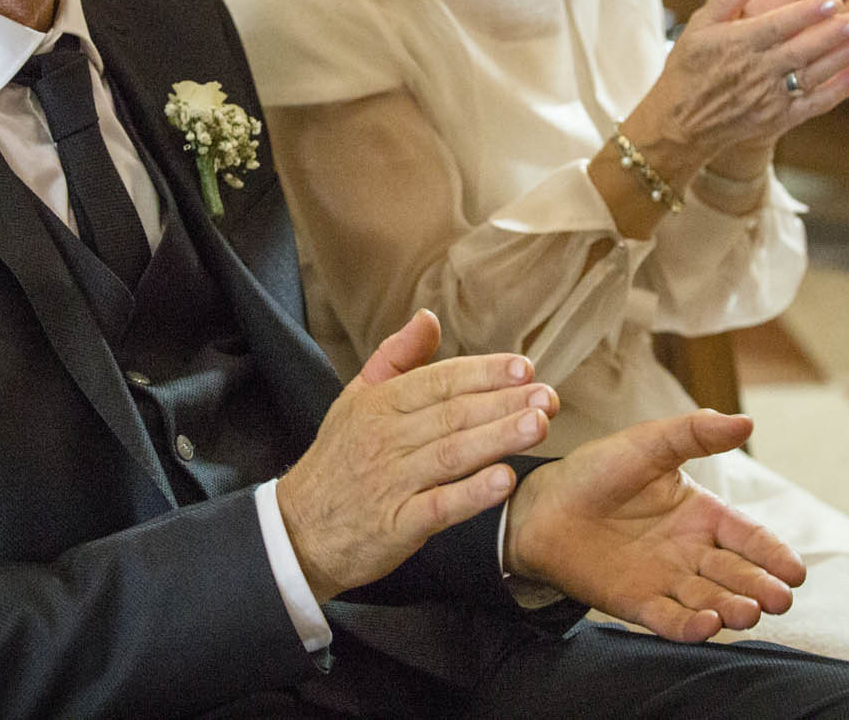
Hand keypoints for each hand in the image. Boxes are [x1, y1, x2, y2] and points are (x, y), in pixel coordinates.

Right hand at [275, 310, 557, 601]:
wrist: (299, 530)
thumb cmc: (338, 460)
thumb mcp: (355, 399)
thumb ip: (396, 357)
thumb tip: (429, 318)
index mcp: (380, 404)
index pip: (439, 381)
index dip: (483, 373)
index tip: (525, 368)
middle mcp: (386, 439)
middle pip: (453, 414)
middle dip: (505, 403)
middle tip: (549, 398)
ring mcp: (391, 482)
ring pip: (452, 454)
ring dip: (498, 438)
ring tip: (539, 426)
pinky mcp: (396, 525)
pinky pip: (439, 506)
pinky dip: (472, 493)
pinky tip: (504, 481)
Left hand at [504, 410, 804, 641]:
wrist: (542, 502)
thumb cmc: (598, 470)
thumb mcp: (649, 443)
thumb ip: (696, 433)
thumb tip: (746, 421)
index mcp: (702, 515)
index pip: (749, 538)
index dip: (773, 555)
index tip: (795, 572)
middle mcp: (691, 552)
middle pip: (736, 575)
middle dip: (760, 589)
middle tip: (778, 600)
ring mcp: (665, 580)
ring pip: (709, 601)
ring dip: (731, 610)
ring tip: (747, 613)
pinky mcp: (636, 602)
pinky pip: (668, 619)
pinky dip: (689, 627)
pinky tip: (706, 626)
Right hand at [706, 0, 848, 175]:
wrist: (681, 124)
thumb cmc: (690, 68)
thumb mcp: (699, 27)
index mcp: (737, 44)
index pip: (776, 26)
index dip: (804, 14)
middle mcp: (755, 71)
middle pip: (799, 50)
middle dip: (830, 35)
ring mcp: (769, 97)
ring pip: (811, 75)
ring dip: (839, 59)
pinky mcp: (778, 119)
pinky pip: (812, 104)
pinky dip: (836, 91)